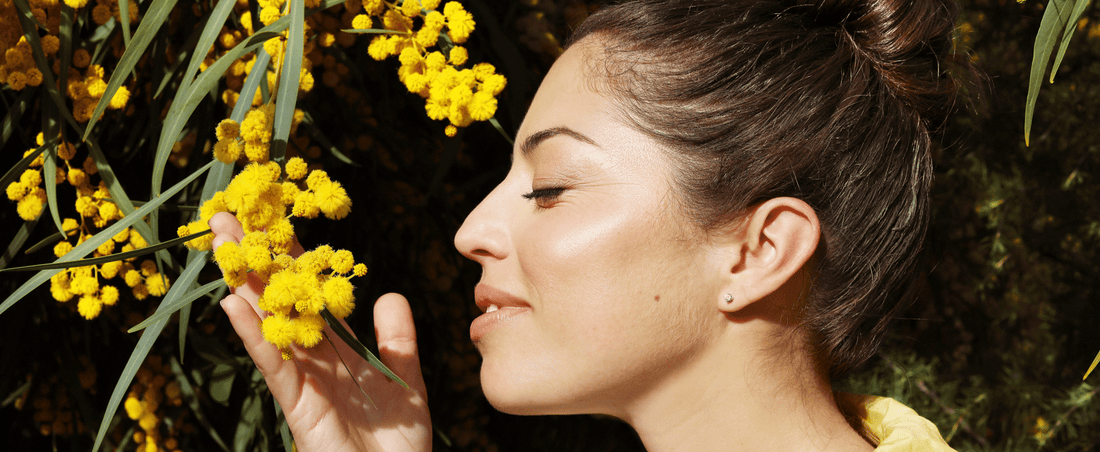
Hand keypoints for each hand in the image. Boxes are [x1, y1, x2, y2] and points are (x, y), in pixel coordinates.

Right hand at [209, 212, 431, 451]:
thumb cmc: (398, 443)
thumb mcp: (406, 380)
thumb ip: (397, 338)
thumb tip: (388, 294)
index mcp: (340, 349)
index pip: (313, 292)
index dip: (294, 257)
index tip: (274, 219)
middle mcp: (316, 359)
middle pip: (281, 299)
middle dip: (255, 260)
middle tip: (225, 216)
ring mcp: (303, 380)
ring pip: (270, 322)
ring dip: (245, 282)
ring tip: (220, 244)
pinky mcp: (298, 405)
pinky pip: (275, 364)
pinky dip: (255, 335)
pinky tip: (232, 304)